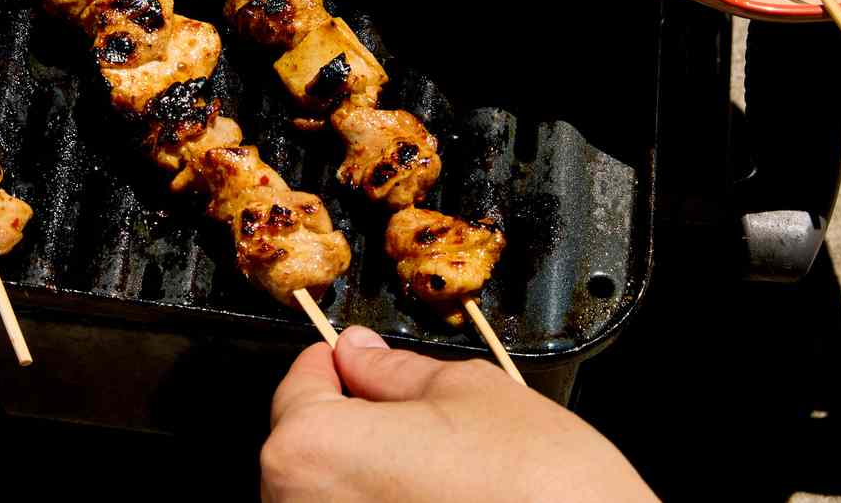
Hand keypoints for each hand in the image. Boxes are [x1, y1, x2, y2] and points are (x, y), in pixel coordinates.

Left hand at [262, 326, 657, 502]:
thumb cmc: (541, 488)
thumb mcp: (469, 394)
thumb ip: (395, 371)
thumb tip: (360, 352)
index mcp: (312, 451)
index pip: (299, 386)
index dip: (336, 363)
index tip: (359, 360)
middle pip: (307, 450)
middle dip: (354, 427)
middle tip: (419, 421)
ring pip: (331, 498)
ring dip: (370, 481)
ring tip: (441, 476)